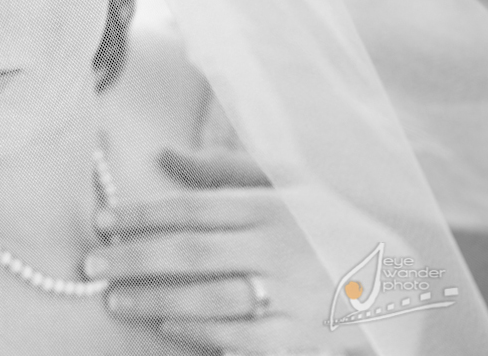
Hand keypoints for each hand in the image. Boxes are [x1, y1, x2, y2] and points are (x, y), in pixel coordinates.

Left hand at [84, 147, 371, 355]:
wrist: (400, 277)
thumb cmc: (326, 223)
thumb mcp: (288, 182)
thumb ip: (224, 167)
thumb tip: (163, 152)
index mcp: (272, 205)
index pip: (194, 206)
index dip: (142, 214)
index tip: (101, 223)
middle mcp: (281, 246)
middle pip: (193, 251)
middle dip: (134, 259)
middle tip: (90, 267)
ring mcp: (295, 294)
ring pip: (213, 297)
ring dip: (157, 300)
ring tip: (115, 300)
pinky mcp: (305, 337)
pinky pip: (245, 339)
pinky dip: (203, 335)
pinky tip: (167, 329)